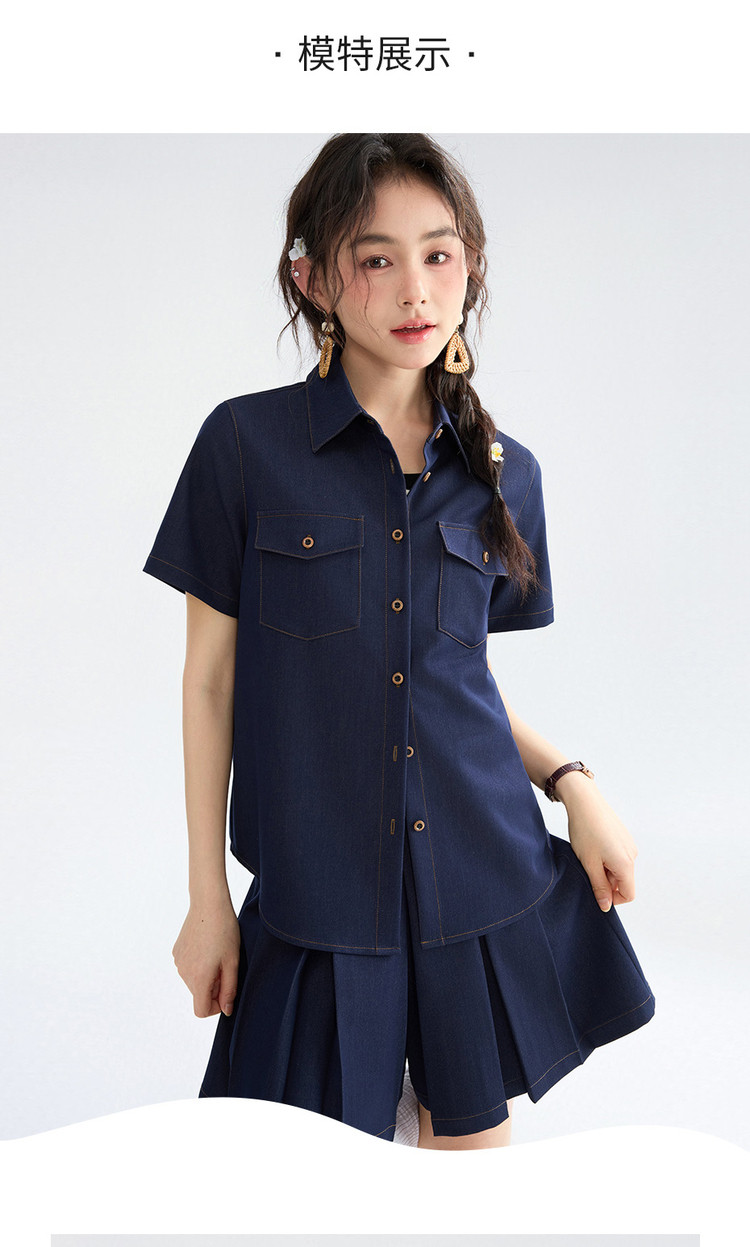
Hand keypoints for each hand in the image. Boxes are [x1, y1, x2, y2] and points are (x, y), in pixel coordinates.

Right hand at [172, 896, 239, 1018]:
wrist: (208, 904)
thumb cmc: (225, 931)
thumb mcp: (233, 962)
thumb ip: (229, 990)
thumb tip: (226, 1010)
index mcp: (199, 978)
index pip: (201, 1011)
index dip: (216, 1006)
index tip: (226, 990)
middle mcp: (184, 973)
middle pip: (198, 995)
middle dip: (213, 987)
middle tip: (225, 965)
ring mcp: (178, 962)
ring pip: (193, 981)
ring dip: (206, 975)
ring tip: (217, 953)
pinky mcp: (176, 952)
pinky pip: (188, 968)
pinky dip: (198, 964)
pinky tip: (207, 946)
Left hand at [556, 772, 638, 910]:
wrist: (584, 801)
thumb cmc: (585, 830)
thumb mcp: (589, 864)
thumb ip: (599, 887)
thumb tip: (606, 906)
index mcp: (626, 863)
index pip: (628, 894)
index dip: (612, 899)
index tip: (595, 891)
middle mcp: (632, 854)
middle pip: (623, 881)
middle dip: (605, 881)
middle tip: (586, 868)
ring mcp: (628, 844)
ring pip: (619, 868)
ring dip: (604, 869)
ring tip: (588, 854)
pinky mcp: (623, 836)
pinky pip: (617, 856)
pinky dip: (605, 857)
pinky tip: (592, 846)